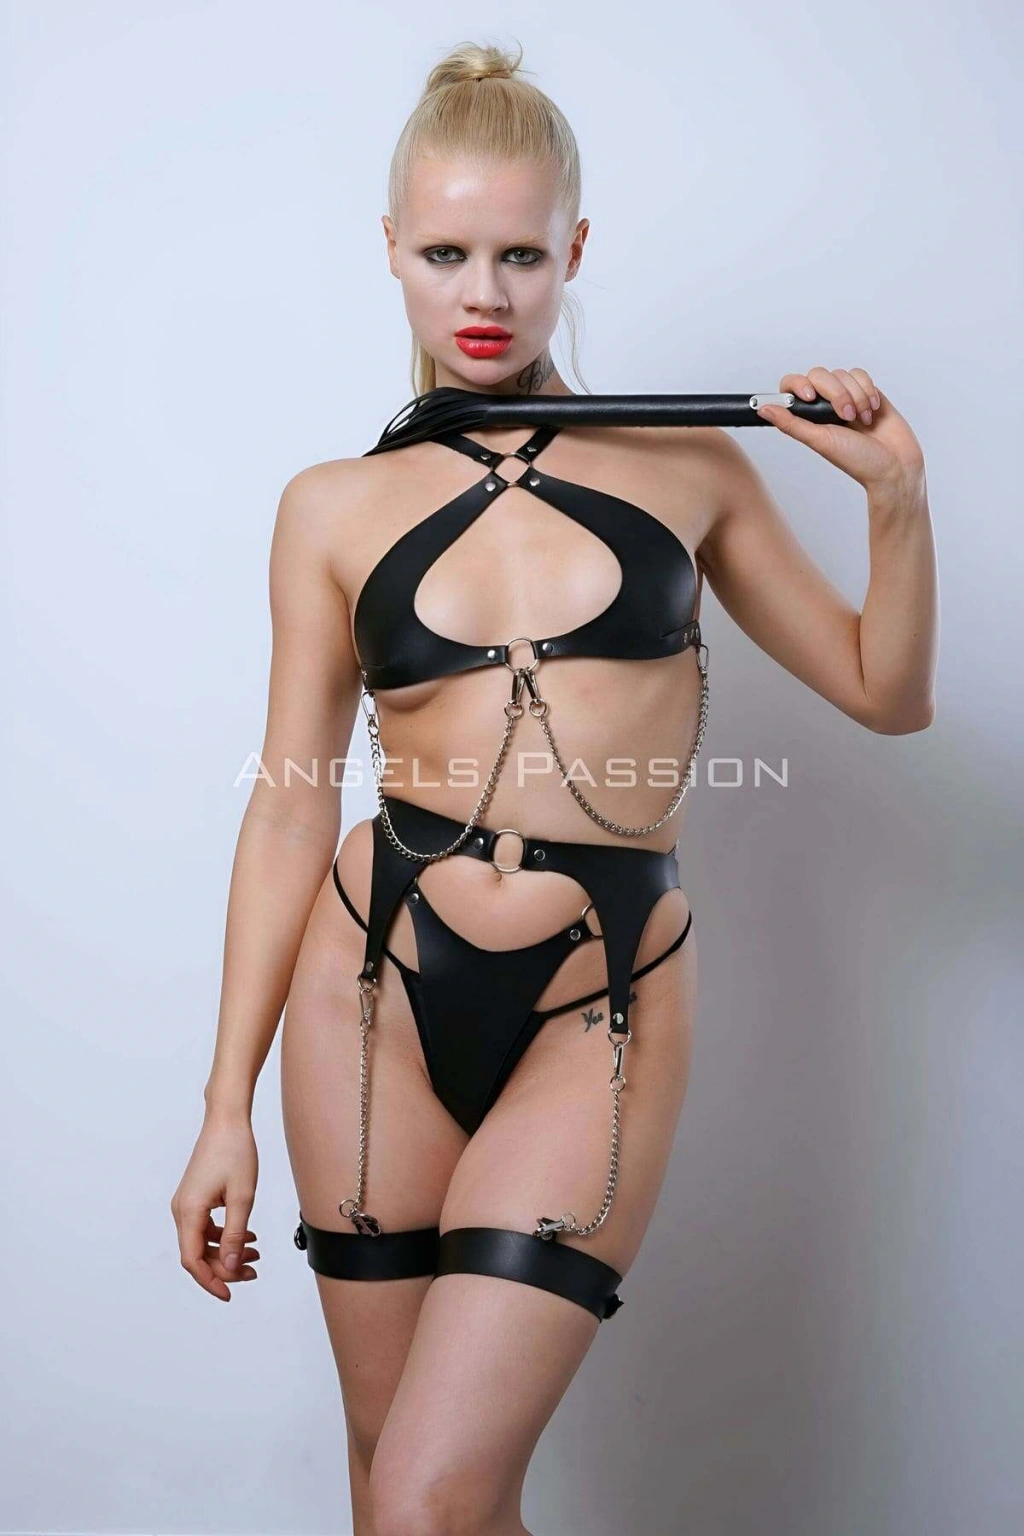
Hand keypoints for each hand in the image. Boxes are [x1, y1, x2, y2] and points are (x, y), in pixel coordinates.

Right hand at [170, 1107, 259, 1301]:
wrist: (227, 1120)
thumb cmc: (235, 1152)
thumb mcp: (243, 1197)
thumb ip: (235, 1235)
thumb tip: (229, 1267)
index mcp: (189, 1212)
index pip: (193, 1261)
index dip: (210, 1281)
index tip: (230, 1294)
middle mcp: (181, 1210)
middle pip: (198, 1254)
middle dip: (224, 1268)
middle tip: (252, 1272)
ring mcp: (187, 1203)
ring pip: (203, 1242)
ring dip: (226, 1252)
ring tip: (255, 1255)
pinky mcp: (195, 1197)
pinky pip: (205, 1227)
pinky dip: (225, 1235)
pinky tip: (248, 1236)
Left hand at [756, 366, 924, 494]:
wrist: (894, 464)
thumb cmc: (857, 460)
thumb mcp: (820, 442)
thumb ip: (791, 424)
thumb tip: (763, 409)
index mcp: (808, 416)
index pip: (791, 386)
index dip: (799, 385)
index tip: (811, 398)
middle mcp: (824, 404)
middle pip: (819, 375)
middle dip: (836, 394)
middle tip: (846, 418)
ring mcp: (846, 396)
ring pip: (842, 374)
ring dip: (855, 396)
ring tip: (862, 420)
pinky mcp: (866, 391)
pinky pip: (861, 374)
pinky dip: (867, 391)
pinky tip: (873, 411)